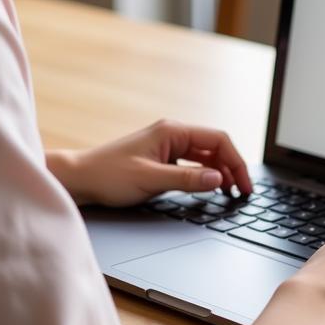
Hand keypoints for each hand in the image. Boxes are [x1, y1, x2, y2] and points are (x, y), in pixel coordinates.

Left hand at [48, 119, 252, 207]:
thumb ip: (187, 179)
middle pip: (214, 146)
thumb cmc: (109, 176)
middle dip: (231, 167)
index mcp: (172, 131)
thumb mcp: (151, 180)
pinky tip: (209, 188)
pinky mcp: (161, 157)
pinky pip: (192, 163)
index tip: (244, 185)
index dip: (236, 161)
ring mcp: (167, 145)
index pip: (218, 139)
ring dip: (220, 171)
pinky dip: (204, 174)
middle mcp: (172, 134)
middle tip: (242, 193)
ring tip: (231, 192)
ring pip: (204, 155)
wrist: (80, 178)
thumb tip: (219, 179)